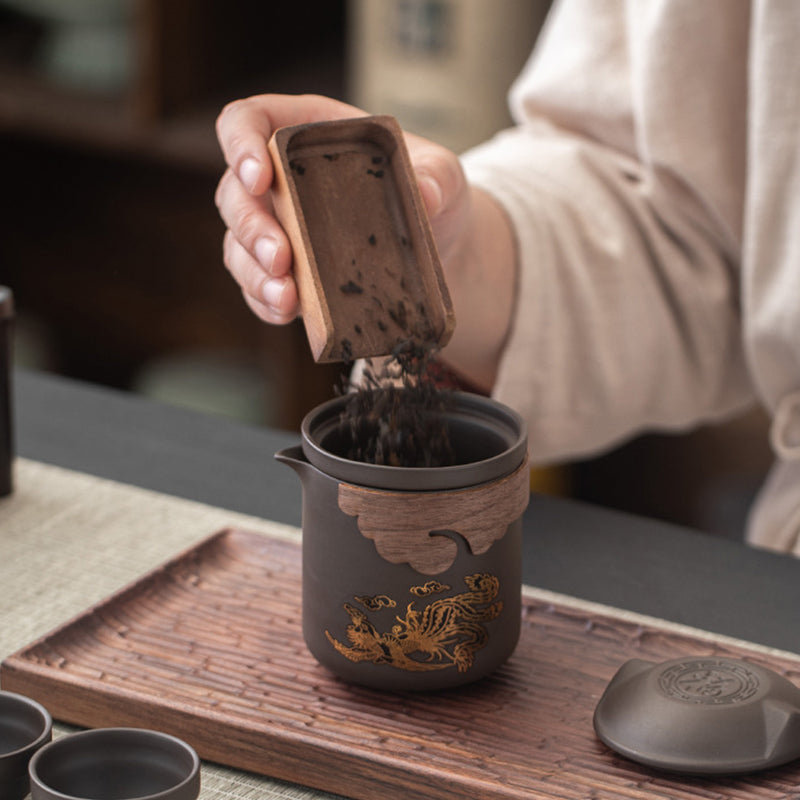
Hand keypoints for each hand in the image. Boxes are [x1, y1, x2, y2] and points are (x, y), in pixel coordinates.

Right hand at [215, 93, 467, 322]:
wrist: (439, 245)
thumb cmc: (432, 192)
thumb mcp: (444, 173)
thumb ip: (437, 175)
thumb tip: (424, 195)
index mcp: (305, 134)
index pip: (247, 121)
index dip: (240, 144)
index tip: (259, 176)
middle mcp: (280, 180)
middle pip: (234, 194)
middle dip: (251, 228)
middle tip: (282, 258)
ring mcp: (278, 228)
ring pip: (238, 245)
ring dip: (254, 273)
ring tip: (286, 297)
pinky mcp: (286, 273)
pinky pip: (257, 286)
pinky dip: (264, 301)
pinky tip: (286, 313)